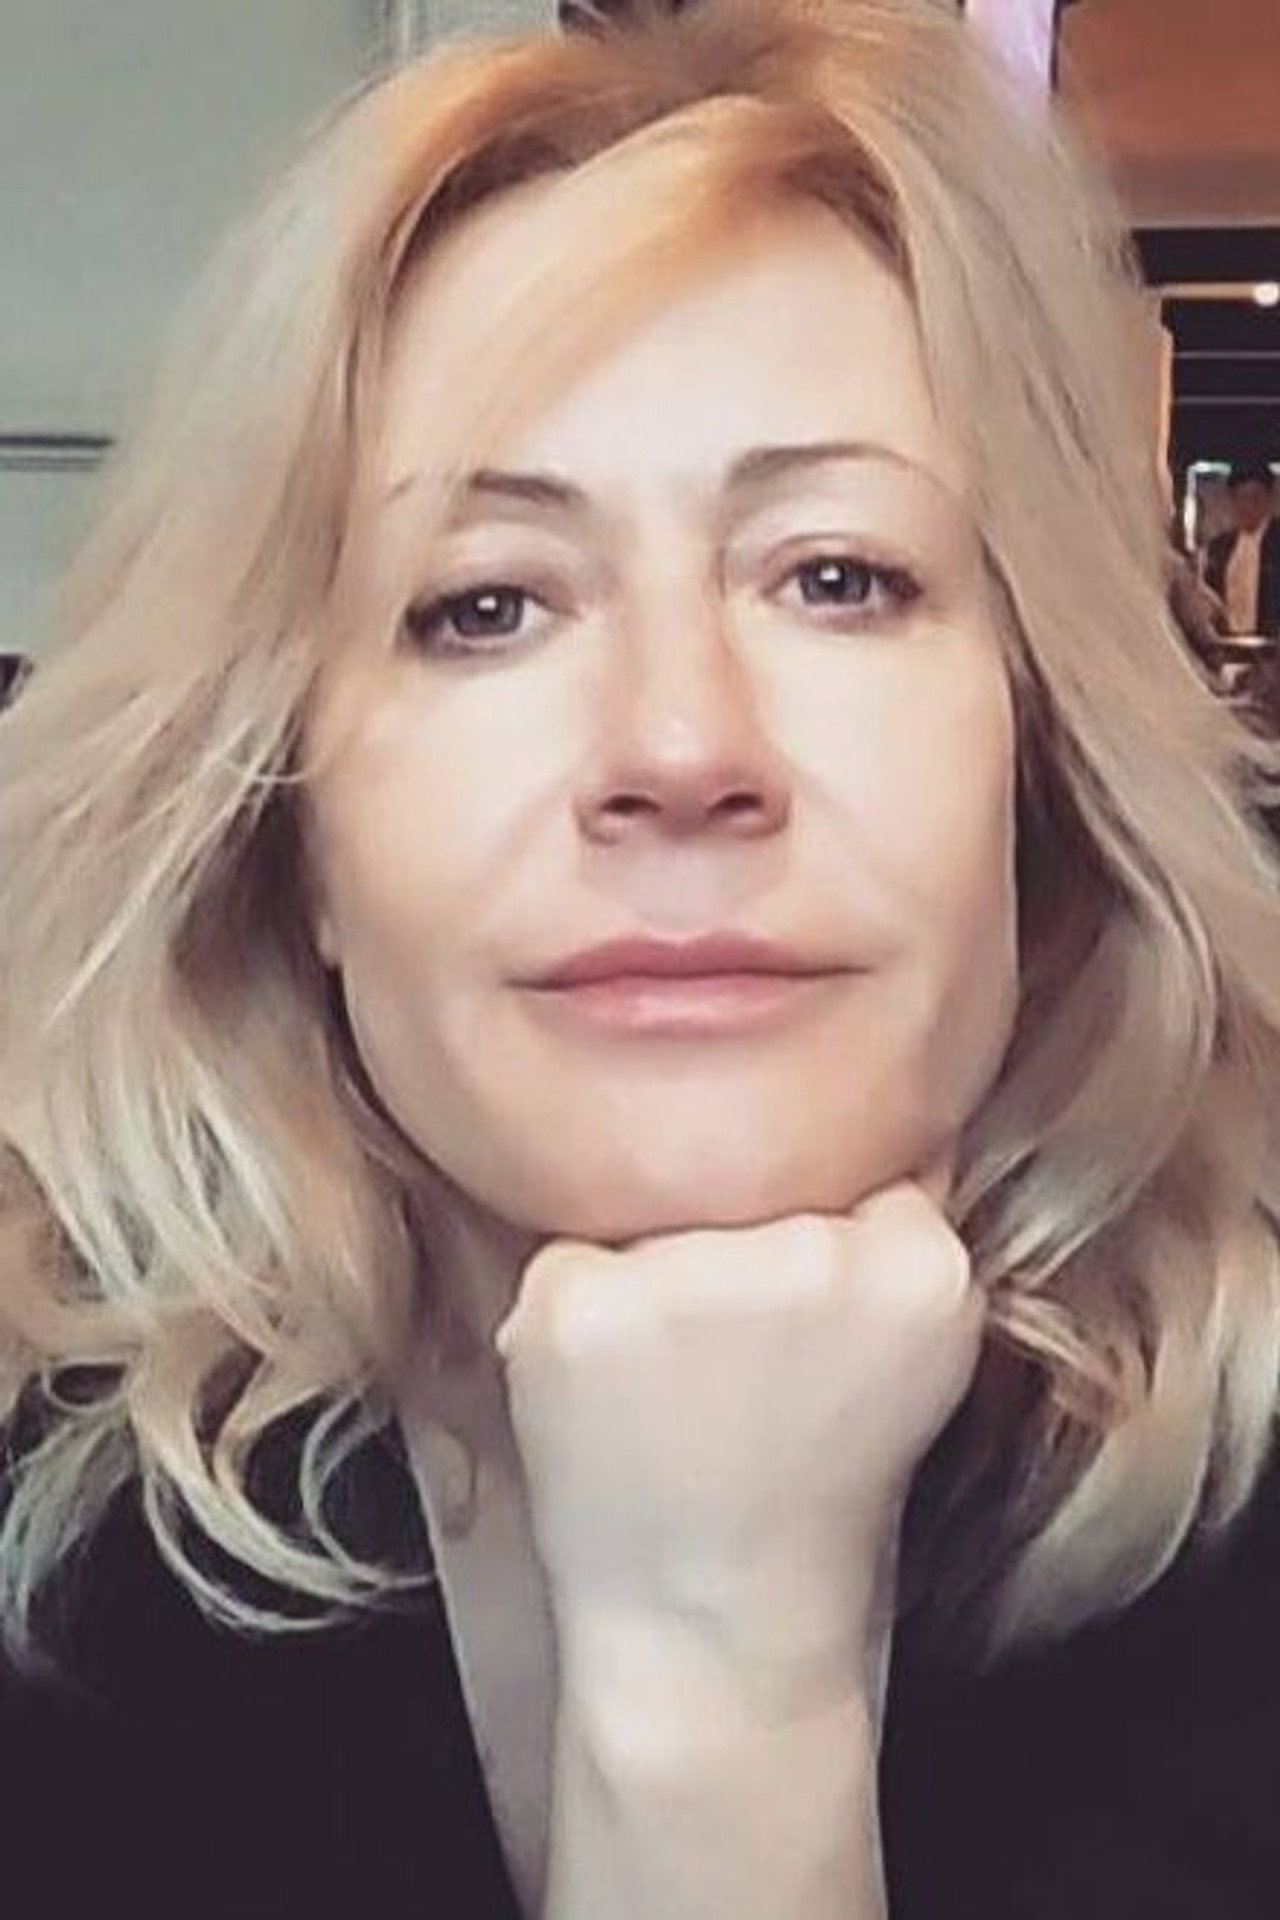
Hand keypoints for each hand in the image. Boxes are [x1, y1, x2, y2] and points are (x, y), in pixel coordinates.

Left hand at [496, 1182, 982, 1684]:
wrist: (715, 1613)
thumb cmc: (811, 1475)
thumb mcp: (915, 1350)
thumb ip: (900, 1228)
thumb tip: (877, 1101)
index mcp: (918, 1268)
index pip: (855, 1159)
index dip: (817, 1228)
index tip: (807, 1314)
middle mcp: (809, 1257)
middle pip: (751, 1175)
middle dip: (733, 1244)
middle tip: (738, 1361)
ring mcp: (686, 1278)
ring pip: (656, 1206)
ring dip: (652, 1272)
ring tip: (676, 1382)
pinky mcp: (577, 1305)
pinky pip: (569, 1253)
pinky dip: (577, 1312)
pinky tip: (615, 1393)